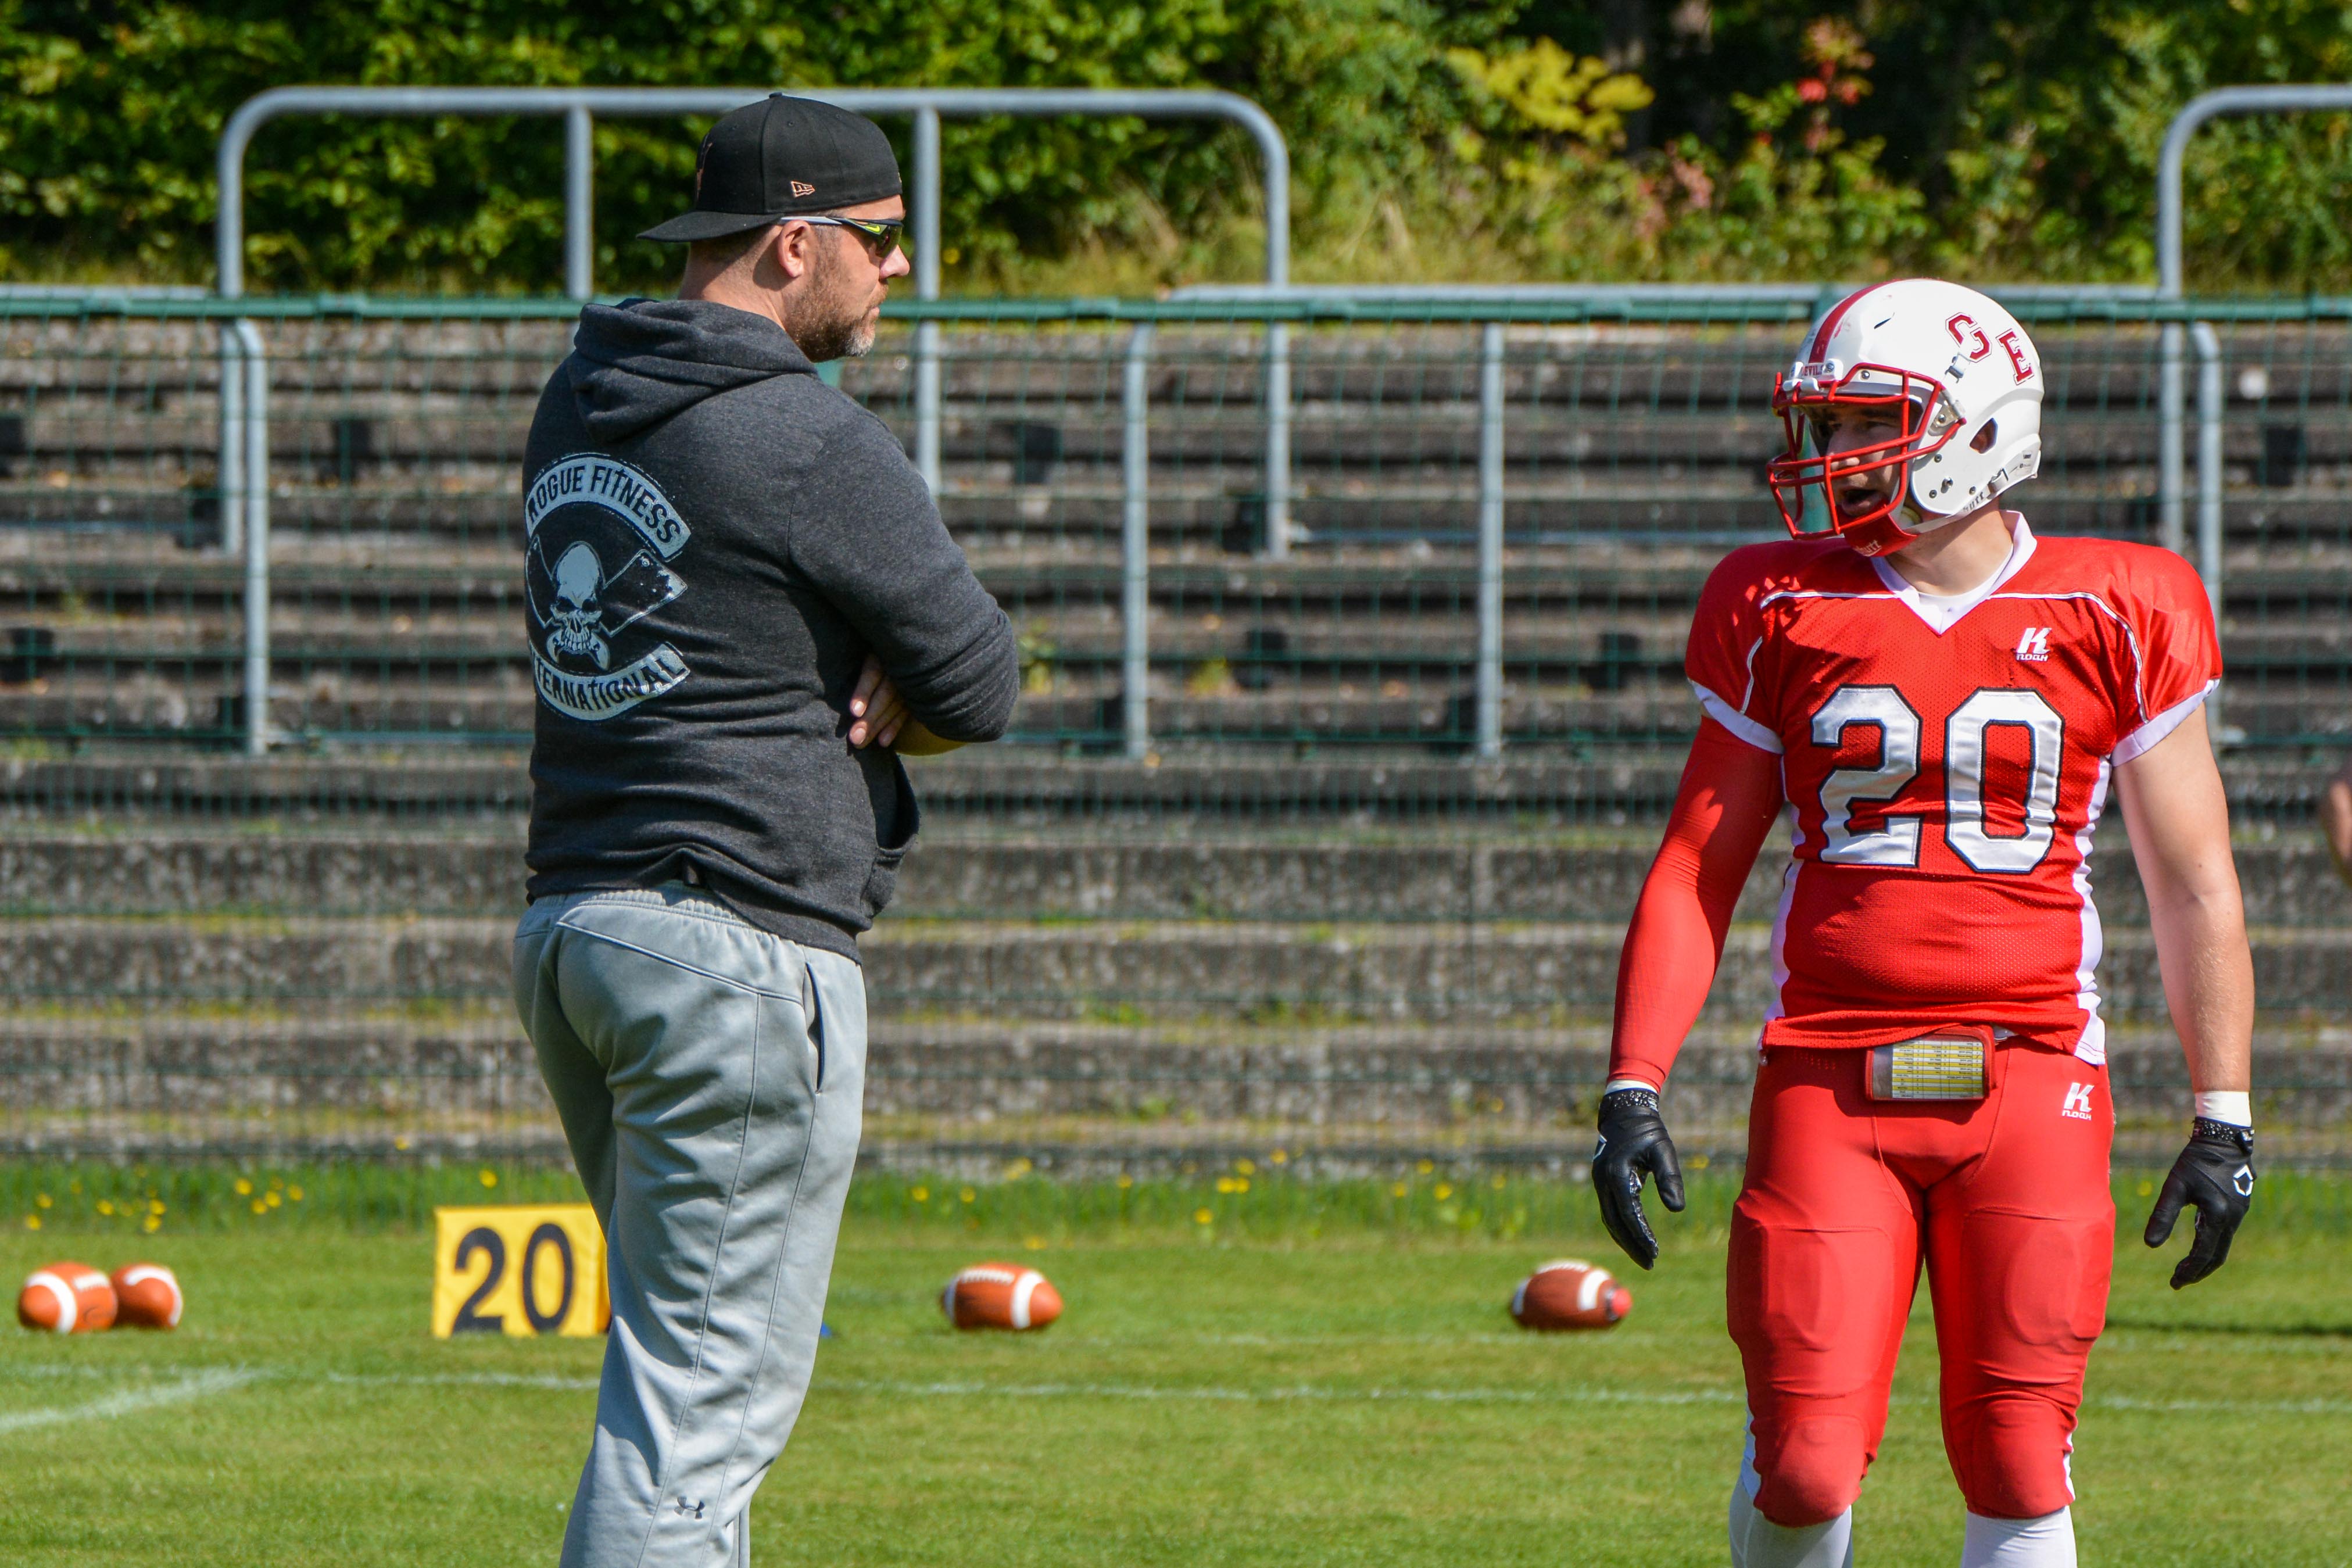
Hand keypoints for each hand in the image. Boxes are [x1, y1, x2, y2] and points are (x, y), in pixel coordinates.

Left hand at [847, 654, 909, 748]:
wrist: (901, 648)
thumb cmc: (865, 653)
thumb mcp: (858, 651)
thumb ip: (847, 663)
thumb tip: (818, 679)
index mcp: (881, 653)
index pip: (873, 673)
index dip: (863, 692)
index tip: (854, 711)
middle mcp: (897, 668)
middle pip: (884, 694)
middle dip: (869, 718)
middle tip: (854, 738)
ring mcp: (908, 682)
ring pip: (894, 707)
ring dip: (878, 727)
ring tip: (860, 743)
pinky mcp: (913, 695)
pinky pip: (905, 714)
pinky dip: (894, 728)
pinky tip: (883, 742)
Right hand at [1593, 1087, 1684, 1270]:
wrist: (1624, 1111)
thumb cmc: (1648, 1130)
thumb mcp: (1663, 1151)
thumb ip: (1670, 1179)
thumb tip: (1677, 1209)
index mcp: (1616, 1174)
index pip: (1628, 1213)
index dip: (1641, 1235)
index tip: (1655, 1252)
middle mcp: (1603, 1181)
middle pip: (1615, 1223)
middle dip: (1632, 1245)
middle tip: (1650, 1264)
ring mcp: (1599, 1182)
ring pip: (1610, 1219)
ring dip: (1625, 1240)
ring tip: (1644, 1257)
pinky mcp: (1602, 1182)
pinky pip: (1609, 1211)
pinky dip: (1621, 1227)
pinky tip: (1633, 1238)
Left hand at [2143, 1119, 2255, 1288]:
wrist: (2223, 1140)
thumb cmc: (2196, 1161)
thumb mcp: (2175, 1186)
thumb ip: (2163, 1215)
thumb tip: (2150, 1245)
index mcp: (2217, 1216)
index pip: (2203, 1254)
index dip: (2189, 1271)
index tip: (2174, 1283)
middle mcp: (2232, 1219)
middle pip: (2216, 1256)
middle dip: (2198, 1272)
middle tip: (2179, 1281)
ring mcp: (2238, 1214)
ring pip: (2222, 1246)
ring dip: (2205, 1260)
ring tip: (2187, 1269)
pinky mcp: (2239, 1207)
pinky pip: (2225, 1234)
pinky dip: (2212, 1246)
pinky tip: (2199, 1245)